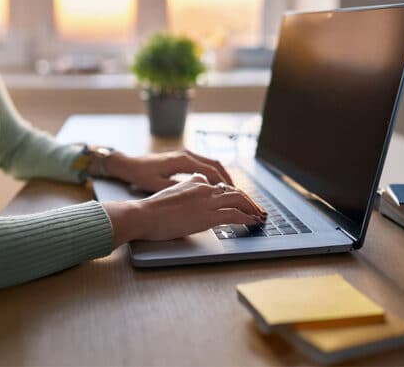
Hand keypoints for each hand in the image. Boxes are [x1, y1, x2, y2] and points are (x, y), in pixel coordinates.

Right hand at [103, 174, 266, 246]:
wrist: (144, 215)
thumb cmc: (151, 210)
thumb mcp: (169, 194)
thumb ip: (184, 192)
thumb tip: (191, 198)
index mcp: (194, 182)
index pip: (219, 185)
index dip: (232, 194)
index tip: (239, 201)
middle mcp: (203, 188)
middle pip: (233, 190)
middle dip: (248, 199)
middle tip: (256, 209)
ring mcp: (206, 201)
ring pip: (239, 199)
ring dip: (252, 207)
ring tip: (259, 215)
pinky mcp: (208, 216)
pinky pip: (235, 214)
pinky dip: (248, 218)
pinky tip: (253, 222)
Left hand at [105, 150, 233, 192]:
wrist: (128, 165)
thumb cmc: (141, 175)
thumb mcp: (159, 185)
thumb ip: (179, 188)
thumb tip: (198, 195)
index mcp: (183, 161)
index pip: (212, 172)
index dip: (225, 185)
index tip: (235, 196)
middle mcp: (187, 155)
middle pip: (216, 165)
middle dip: (229, 180)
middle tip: (240, 195)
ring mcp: (185, 155)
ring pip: (211, 164)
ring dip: (222, 177)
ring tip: (232, 192)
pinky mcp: (182, 158)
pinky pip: (203, 165)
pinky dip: (213, 175)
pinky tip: (215, 187)